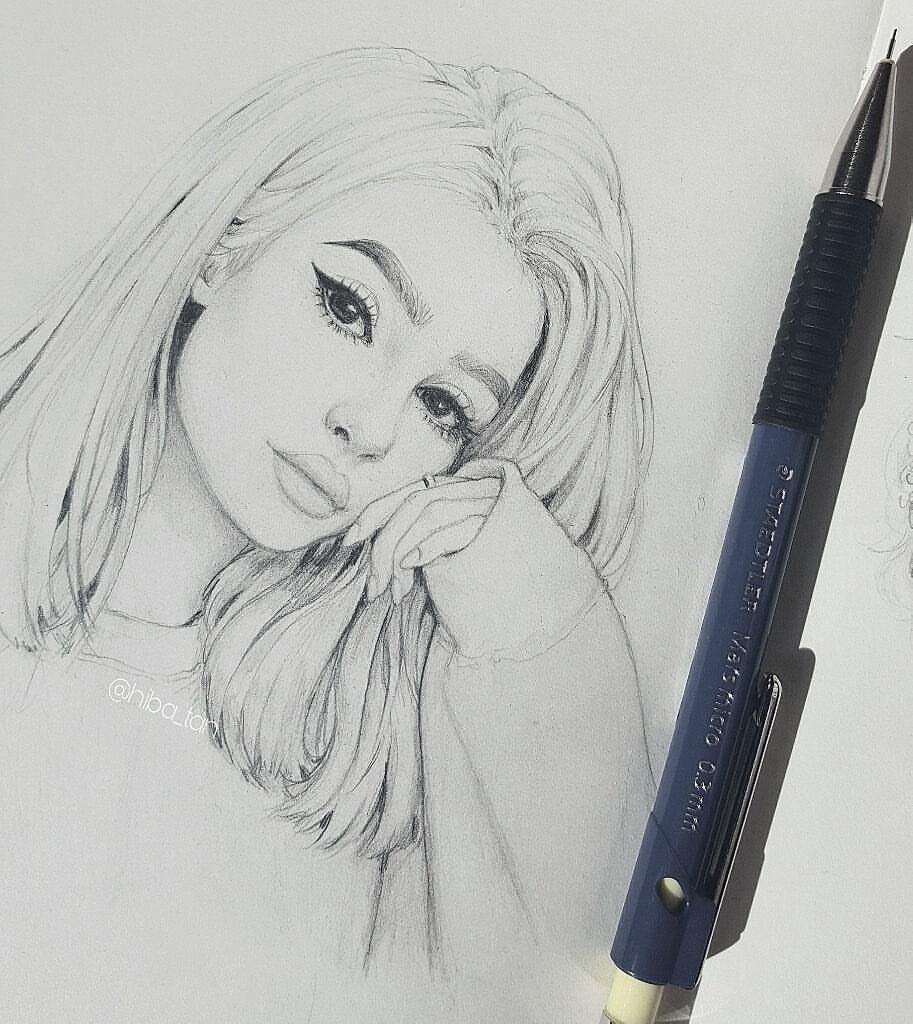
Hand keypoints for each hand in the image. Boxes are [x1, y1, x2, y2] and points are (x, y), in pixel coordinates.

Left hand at [341, 461, 505, 604]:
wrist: (551, 587)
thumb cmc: (500, 575)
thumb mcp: (457, 553)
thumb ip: (426, 543)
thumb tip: (384, 563)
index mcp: (457, 490)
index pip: (406, 494)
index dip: (374, 515)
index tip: (348, 542)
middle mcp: (471, 490)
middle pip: (412, 504)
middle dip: (382, 544)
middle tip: (371, 588)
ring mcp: (487, 503)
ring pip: (427, 514)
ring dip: (400, 552)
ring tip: (391, 590)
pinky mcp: (500, 522)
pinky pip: (456, 528)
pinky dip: (430, 545)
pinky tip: (414, 564)